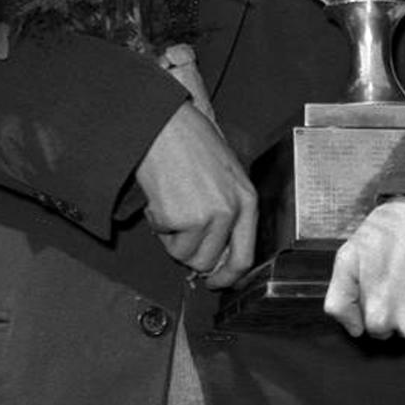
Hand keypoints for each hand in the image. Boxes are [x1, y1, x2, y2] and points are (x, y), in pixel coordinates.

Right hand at [135, 102, 257, 288]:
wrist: (163, 123)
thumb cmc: (191, 140)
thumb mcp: (225, 173)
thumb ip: (228, 210)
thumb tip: (216, 250)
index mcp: (246, 199)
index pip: (245, 256)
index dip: (228, 276)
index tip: (215, 280)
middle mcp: (230, 211)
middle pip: (211, 262)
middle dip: (192, 258)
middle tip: (180, 242)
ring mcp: (205, 216)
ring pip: (185, 255)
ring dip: (173, 238)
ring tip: (171, 205)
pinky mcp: (178, 218)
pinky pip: (164, 238)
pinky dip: (158, 223)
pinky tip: (161, 197)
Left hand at [323, 198, 404, 337]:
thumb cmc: (393, 229)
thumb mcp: (350, 255)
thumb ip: (340, 298)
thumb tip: (353, 328)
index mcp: (379, 316)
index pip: (374, 328)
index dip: (376, 303)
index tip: (382, 280)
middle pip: (400, 329)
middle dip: (398, 306)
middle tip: (400, 273)